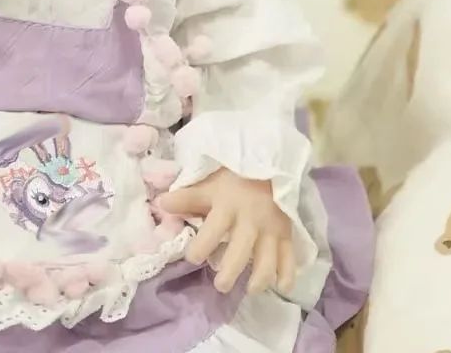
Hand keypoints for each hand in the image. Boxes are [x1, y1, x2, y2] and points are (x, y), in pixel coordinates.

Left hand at [159, 168, 293, 294]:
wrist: (269, 162)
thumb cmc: (234, 178)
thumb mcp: (208, 185)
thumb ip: (186, 198)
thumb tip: (161, 205)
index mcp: (227, 206)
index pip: (212, 231)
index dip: (200, 248)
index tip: (192, 258)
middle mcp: (250, 220)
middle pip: (240, 252)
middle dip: (229, 273)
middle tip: (220, 285)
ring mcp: (271, 228)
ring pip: (267, 260)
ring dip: (259, 279)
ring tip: (250, 289)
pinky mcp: (286, 233)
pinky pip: (290, 258)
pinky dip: (287, 275)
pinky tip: (281, 286)